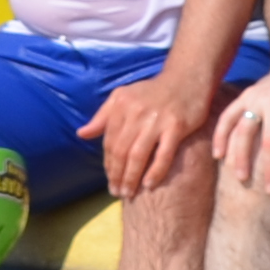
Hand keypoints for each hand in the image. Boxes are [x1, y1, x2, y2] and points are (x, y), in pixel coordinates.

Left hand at [81, 58, 223, 195]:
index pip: (110, 142)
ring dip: (131, 178)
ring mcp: (157, 120)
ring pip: (138, 155)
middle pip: (121, 151)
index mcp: (121, 105)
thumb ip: (103, 116)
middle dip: (117, 175)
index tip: (110, 180)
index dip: (108, 164)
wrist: (188, 77)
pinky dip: (155, 171)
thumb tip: (82, 134)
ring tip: (129, 193)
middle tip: (117, 192)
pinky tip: (149, 185)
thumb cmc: (154, 91)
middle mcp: (136, 112)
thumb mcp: (124, 97)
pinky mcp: (177, 126)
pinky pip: (164, 154)